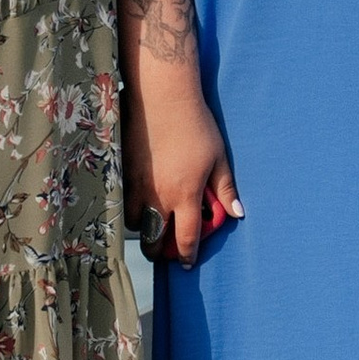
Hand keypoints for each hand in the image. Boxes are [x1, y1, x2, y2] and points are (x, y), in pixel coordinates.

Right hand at [124, 77, 242, 264]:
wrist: (162, 97)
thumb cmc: (195, 125)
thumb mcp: (218, 157)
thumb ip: (225, 189)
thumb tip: (237, 213)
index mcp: (184, 195)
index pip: (185, 238)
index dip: (186, 255)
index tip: (187, 262)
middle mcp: (158, 196)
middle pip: (152, 240)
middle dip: (158, 250)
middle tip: (165, 248)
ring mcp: (136, 185)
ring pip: (135, 223)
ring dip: (144, 227)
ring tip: (153, 220)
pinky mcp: (122, 171)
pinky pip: (123, 201)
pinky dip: (131, 207)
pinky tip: (140, 199)